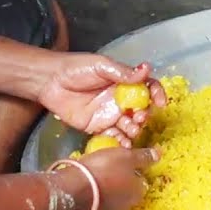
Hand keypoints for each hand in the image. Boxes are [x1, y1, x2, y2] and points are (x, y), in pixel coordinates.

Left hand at [37, 54, 166, 143]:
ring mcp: (110, 114)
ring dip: (135, 129)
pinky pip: (114, 136)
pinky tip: (123, 144)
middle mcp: (120, 98)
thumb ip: (123, 72)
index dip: (156, 94)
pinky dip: (121, 142)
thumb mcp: (101, 65)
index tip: (160, 102)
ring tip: (131, 129)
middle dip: (145, 115)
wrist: (50, 82)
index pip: (147, 87)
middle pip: (141, 109)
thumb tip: (146, 70)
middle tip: (139, 117)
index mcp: (123, 81)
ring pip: (130, 125)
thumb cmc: (75, 68)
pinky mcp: (98, 127)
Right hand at [77, 146, 159, 209]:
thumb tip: (159, 155)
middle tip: (110, 169)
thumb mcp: (126, 156)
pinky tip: (90, 187)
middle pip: (128, 191)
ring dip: (110, 190)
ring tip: (98, 177)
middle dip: (122, 182)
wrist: (76, 187)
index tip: (123, 164)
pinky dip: (98, 197)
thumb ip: (143, 157)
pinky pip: (100, 204)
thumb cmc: (104, 168)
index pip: (141, 181)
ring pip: (114, 198)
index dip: (133, 171)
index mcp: (138, 191)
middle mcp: (128, 206)